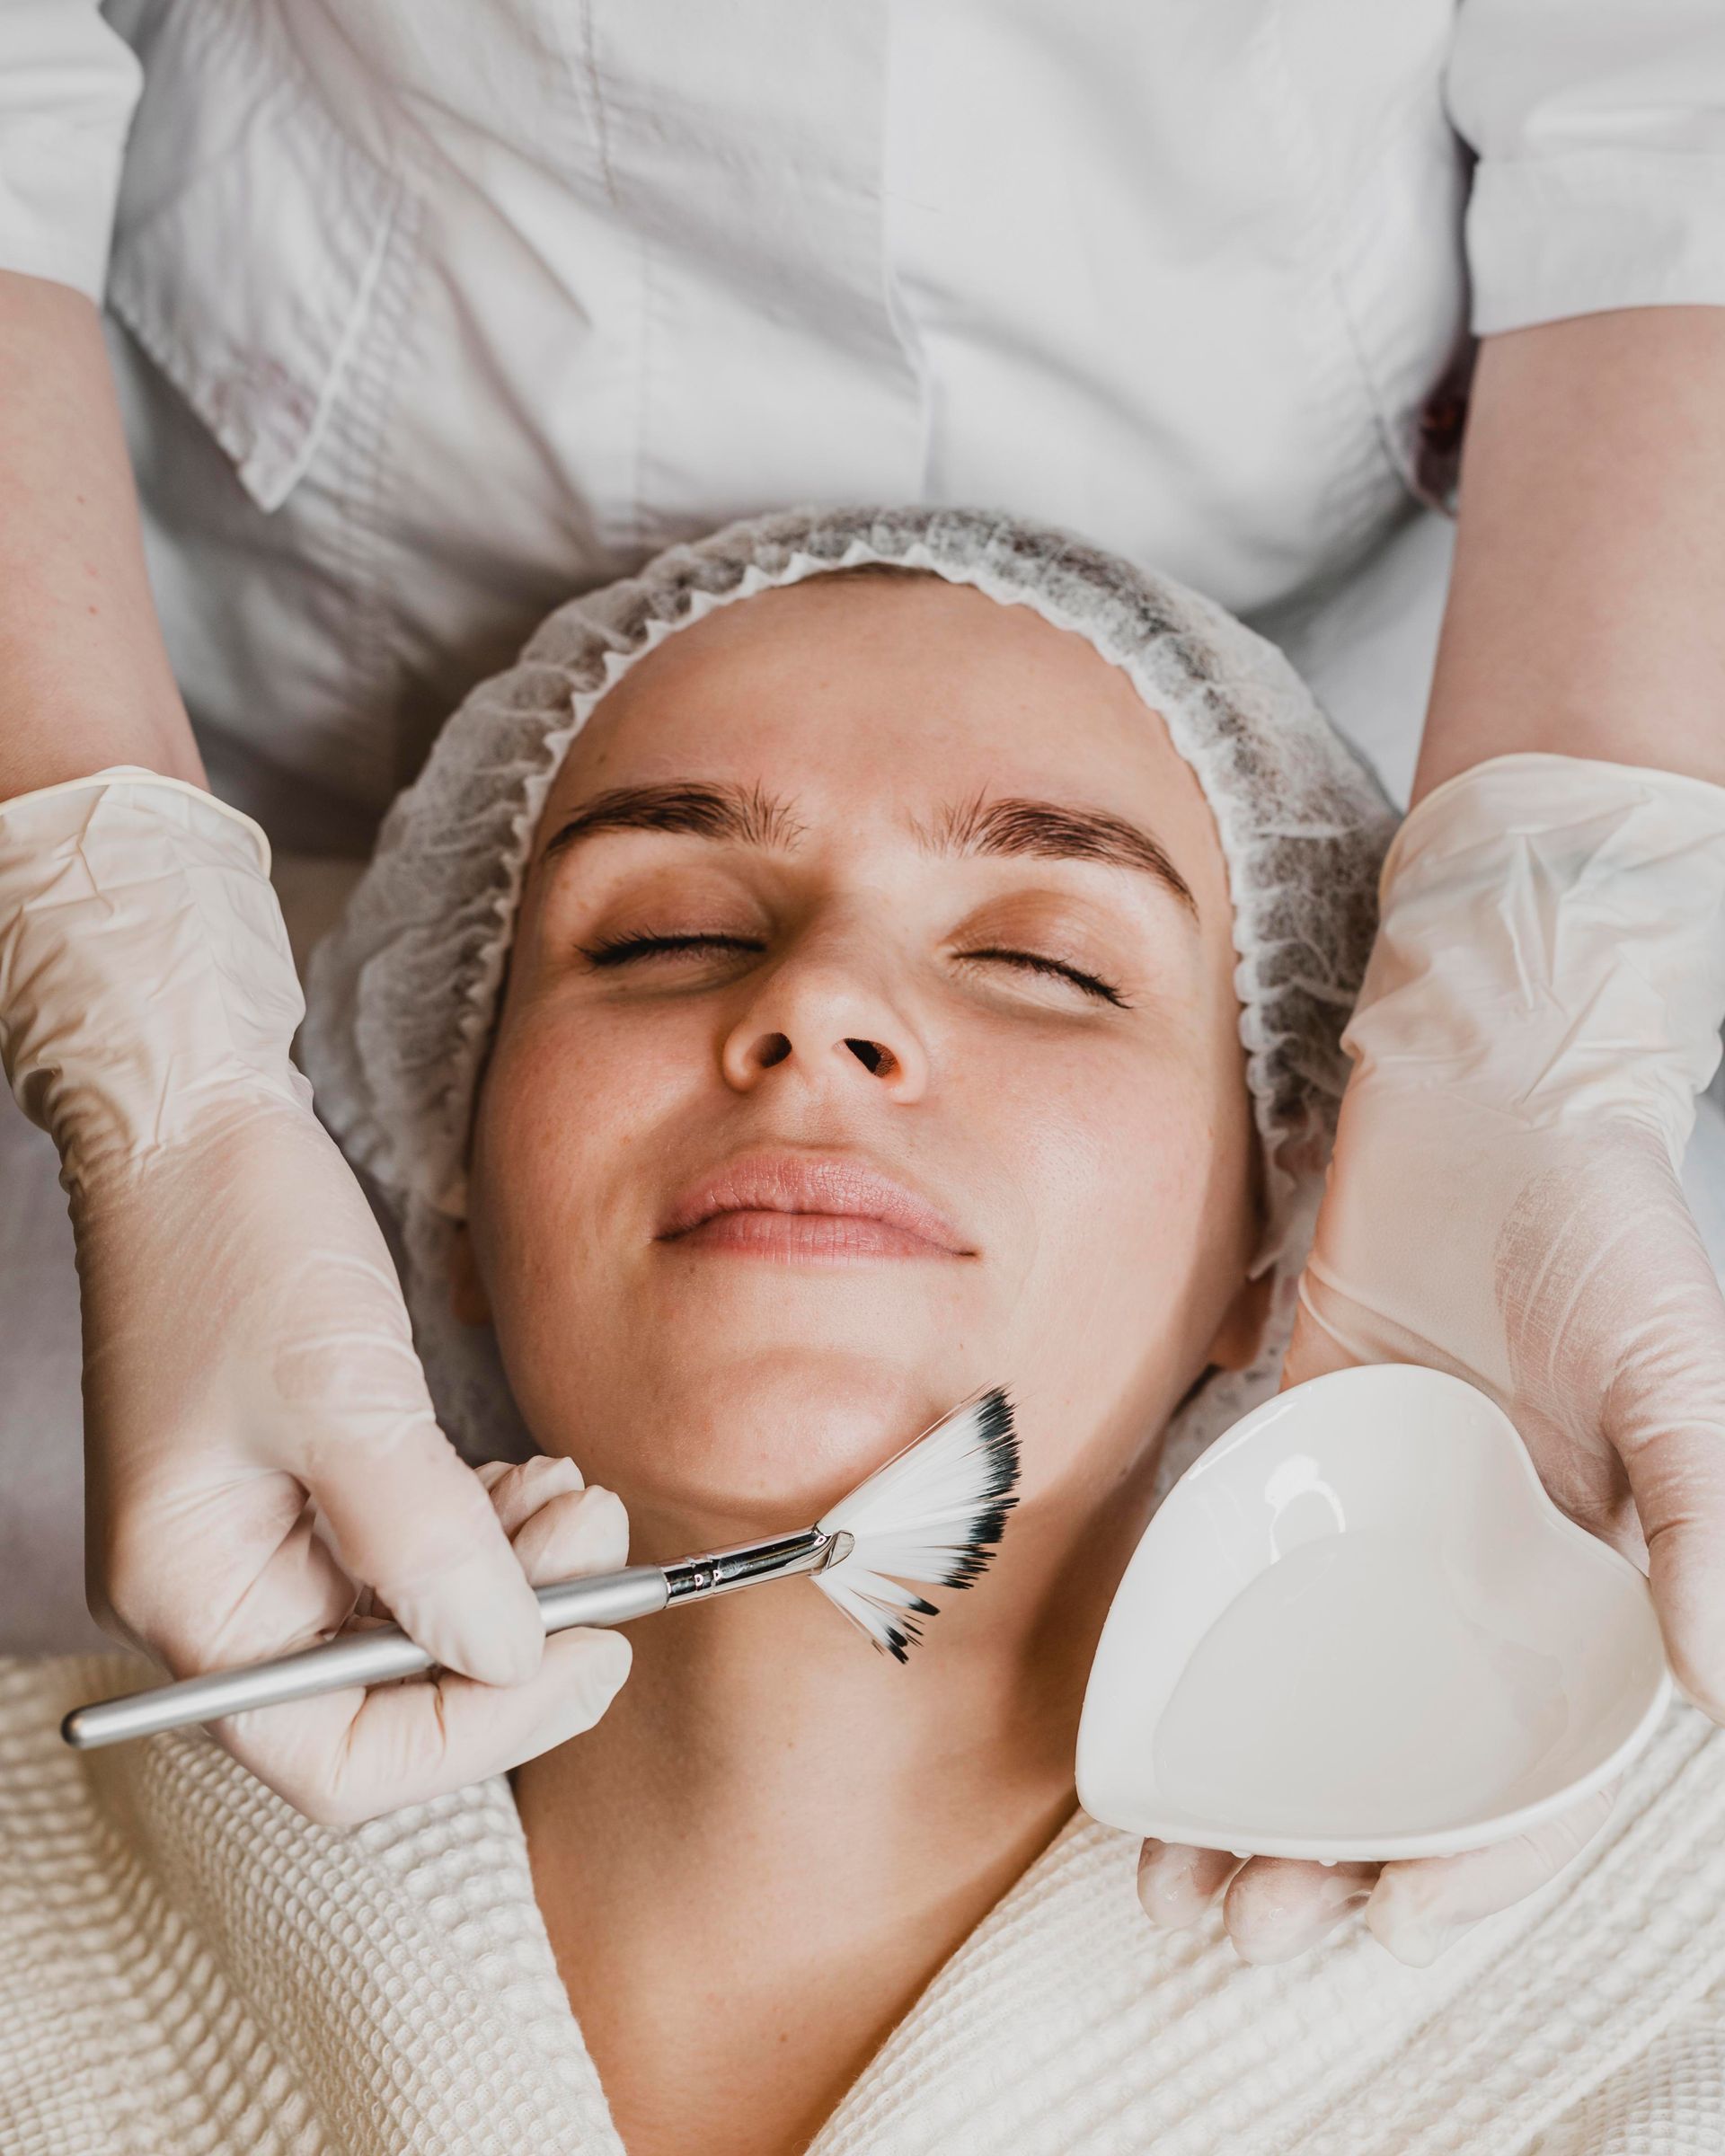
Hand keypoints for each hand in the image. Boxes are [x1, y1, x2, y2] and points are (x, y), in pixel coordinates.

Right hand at [0, 770, 628, 1822]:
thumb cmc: (239, 1240)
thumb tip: (510, 1657)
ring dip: (511, 1577)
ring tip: (581, 1494)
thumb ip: (428, 1543)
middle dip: (511, 1636)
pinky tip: (534, 1479)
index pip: (334, 1759)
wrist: (193, 1120)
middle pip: (384, 1699)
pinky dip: (481, 1531)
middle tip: (609, 1547)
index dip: (478, 1731)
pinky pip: (407, 1554)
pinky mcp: (303, 1485)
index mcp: (192, 1601)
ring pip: (412, 1624)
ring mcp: (260, 1542)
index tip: (597, 1656)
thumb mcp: (347, 1395)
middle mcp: (218, 1595)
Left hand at [1138, 753, 1724, 1964]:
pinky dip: (1203, 1662)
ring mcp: (1383, 1524)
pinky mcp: (1298, 1454)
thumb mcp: (1681, 1371)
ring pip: (1312, 1698)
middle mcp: (1480, 1579)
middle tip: (1237, 1922)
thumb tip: (1723, 1691)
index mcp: (1590, 1591)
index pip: (1532, 1773)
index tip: (1382, 1919)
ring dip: (1252, 1797)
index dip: (1468, 1865)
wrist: (1488, 1088)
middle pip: (1400, 1763)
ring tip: (1169, 1874)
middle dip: (1329, 1861)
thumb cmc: (1607, 1225)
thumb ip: (1709, 1517)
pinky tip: (1145, 1721)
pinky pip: (1248, 1581)